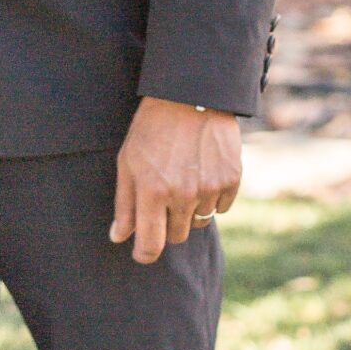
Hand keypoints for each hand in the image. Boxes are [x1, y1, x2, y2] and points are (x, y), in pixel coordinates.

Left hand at [109, 98, 241, 262]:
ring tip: (184, 179)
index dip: (145, 254)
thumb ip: (125, 204)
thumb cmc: (151, 129)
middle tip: (163, 198)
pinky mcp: (231, 178)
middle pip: (177, 236)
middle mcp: (182, 194)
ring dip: (190, 209)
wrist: (190, 95)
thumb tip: (119, 238)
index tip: (143, 253)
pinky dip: (212, 197)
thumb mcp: (128, 162)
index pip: (151, 245)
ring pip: (199, 221)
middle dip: (168, 224)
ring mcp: (210, 187)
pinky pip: (222, 207)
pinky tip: (203, 173)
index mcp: (152, 192)